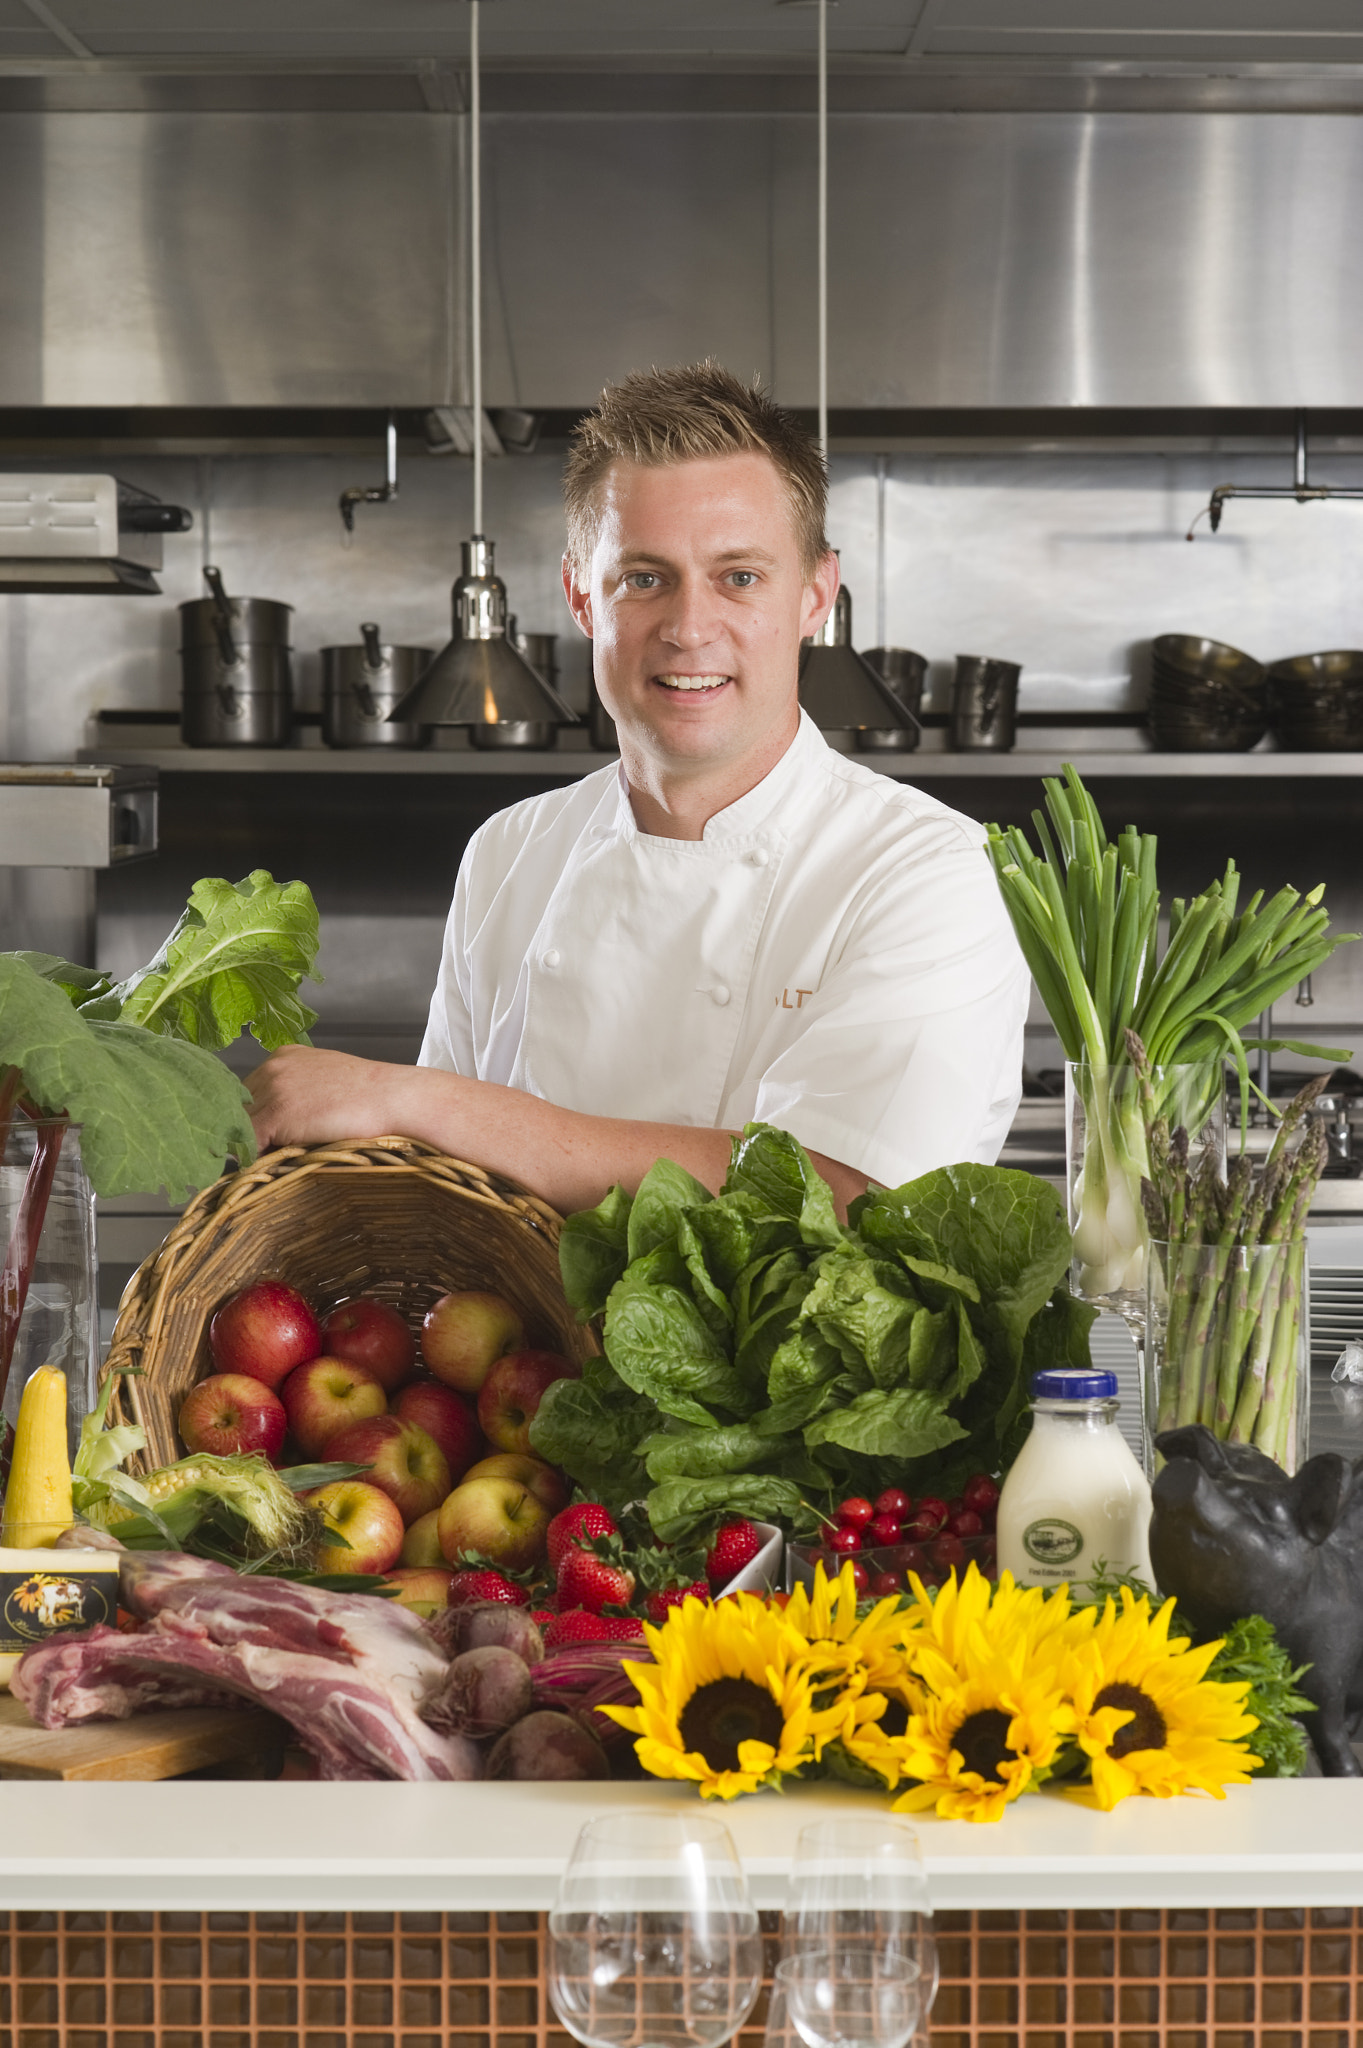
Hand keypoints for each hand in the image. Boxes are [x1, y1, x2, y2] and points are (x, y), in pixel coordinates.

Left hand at [245, 1046, 404, 1149]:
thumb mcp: (326, 1083)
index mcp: (284, 1057)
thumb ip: (298, 1094)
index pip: (251, 1092)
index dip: (255, 1117)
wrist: (392, 1098)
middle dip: (251, 1130)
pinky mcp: (277, 1113)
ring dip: (252, 1146)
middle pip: (240, 1107)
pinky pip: (249, 1142)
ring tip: (269, 1161)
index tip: (263, 1138)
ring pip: (241, 1125)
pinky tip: (269, 1167)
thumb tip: (277, 1126)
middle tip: (266, 1153)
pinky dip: (255, 1158)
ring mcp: (273, 1088)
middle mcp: (273, 1067)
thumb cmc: (370, 1096)